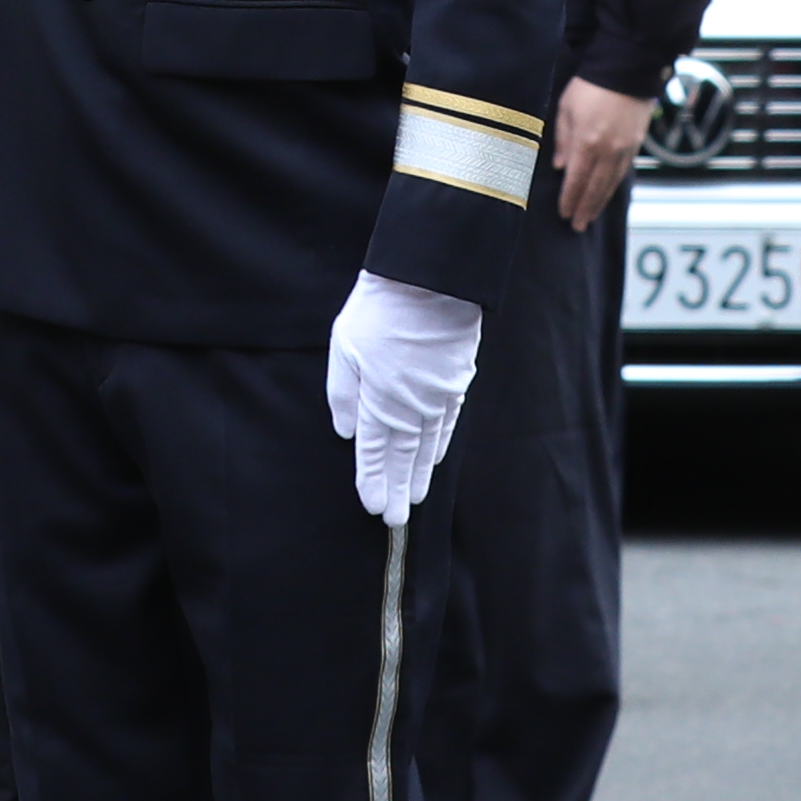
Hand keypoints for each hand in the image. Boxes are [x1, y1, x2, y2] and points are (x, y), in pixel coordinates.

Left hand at [324, 271, 486, 518]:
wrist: (429, 282)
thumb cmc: (379, 311)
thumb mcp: (344, 349)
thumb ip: (343, 394)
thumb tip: (346, 433)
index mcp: (378, 400)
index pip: (373, 451)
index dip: (373, 481)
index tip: (374, 505)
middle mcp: (411, 407)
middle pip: (402, 457)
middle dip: (397, 488)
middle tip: (396, 518)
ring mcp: (438, 397)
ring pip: (427, 446)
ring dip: (419, 474)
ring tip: (415, 499)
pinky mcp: (457, 382)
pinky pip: (447, 425)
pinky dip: (439, 446)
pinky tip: (434, 459)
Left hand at [549, 80, 653, 230]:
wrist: (627, 71)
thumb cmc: (590, 86)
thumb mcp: (566, 109)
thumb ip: (562, 140)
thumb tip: (560, 168)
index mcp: (586, 143)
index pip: (575, 180)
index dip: (569, 200)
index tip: (564, 213)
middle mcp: (607, 151)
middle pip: (594, 188)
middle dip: (585, 209)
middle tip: (577, 226)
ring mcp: (624, 149)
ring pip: (610, 184)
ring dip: (599, 203)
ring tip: (590, 217)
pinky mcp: (635, 145)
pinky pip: (622, 173)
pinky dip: (613, 187)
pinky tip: (606, 194)